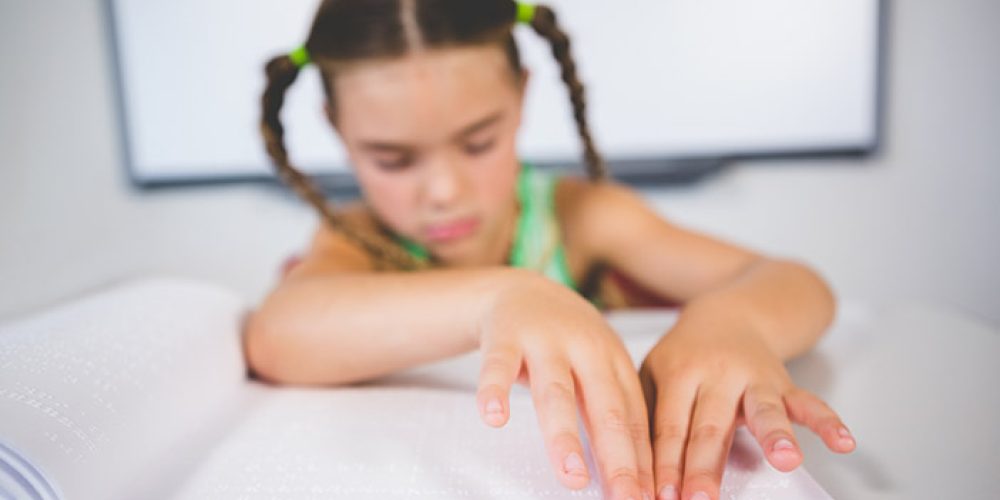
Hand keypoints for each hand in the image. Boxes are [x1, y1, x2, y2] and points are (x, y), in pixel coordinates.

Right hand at [476, 271, 653, 499]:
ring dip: (563, 436)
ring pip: (555, 392)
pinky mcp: (504, 336)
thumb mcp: (598, 367)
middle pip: (604, 408)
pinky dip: (495, 390)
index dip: (642, 460)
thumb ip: (612, 413)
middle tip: (625, 498)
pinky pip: (497, 366)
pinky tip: (493, 417)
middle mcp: (585, 349)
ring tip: (571, 476)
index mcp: (614, 362)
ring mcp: (544, 341)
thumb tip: (636, 476)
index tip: (648, 498)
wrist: (520, 289)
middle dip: (617, 457)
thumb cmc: (567, 341)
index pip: (633, 418)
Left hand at [639, 305, 855, 499]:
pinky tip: (844, 443)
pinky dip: (828, 422)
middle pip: (711, 426)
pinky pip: (809, 402)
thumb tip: (631, 467)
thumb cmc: (685, 356)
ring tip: (785, 461)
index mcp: (679, 372)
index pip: (670, 426)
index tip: (661, 496)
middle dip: (705, 467)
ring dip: (775, 436)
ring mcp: (754, 378)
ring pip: (764, 409)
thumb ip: (645, 414)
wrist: (729, 314)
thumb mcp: (653, 372)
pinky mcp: (784, 383)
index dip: (665, 464)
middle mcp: (718, 374)